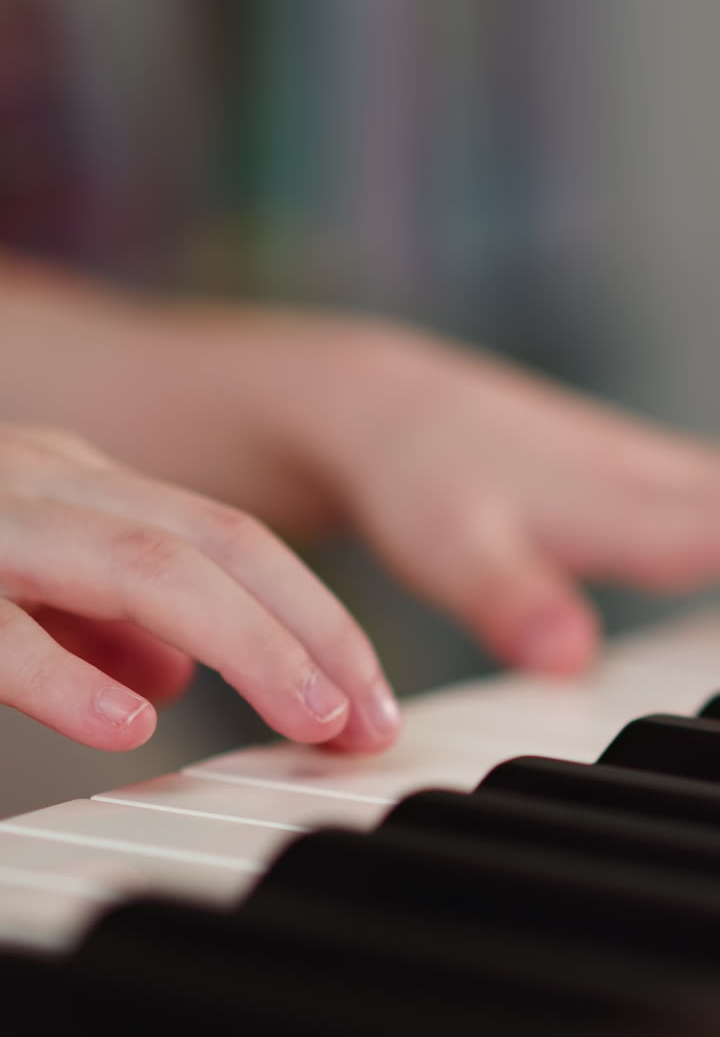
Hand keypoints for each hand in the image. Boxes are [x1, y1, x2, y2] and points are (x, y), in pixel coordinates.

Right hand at [0, 425, 398, 752]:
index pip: (231, 539)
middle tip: (370, 722)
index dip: (316, 618)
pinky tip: (127, 726)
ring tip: (311, 717)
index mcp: (84, 486)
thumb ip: (103, 618)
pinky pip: (4, 630)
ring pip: (144, 565)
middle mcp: (52, 485)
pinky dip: (67, 678)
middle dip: (311, 631)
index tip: (369, 700)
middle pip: (216, 544)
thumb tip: (179, 678)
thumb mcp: (30, 574)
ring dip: (246, 643)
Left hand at [291, 322, 719, 675]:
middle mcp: (642, 478)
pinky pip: (701, 485)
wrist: (376, 405)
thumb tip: (571, 657)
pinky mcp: (616, 463)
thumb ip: (510, 598)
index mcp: (618, 506)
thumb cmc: (412, 473)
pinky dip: (717, 510)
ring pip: (716, 488)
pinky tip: (716, 526)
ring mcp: (632, 463)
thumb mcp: (450, 543)